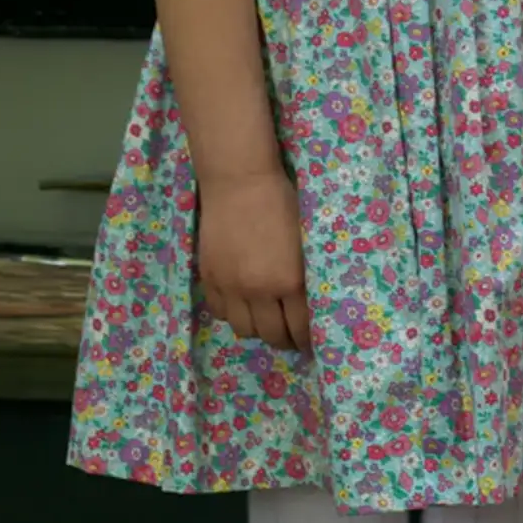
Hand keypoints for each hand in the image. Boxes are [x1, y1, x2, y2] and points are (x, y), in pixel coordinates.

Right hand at [197, 169, 311, 351]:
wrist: (241, 180)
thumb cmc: (283, 202)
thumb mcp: (307, 241)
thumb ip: (308, 275)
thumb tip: (312, 305)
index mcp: (290, 281)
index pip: (301, 328)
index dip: (308, 340)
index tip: (311, 342)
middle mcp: (259, 290)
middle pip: (271, 335)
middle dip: (285, 340)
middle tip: (291, 336)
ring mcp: (230, 285)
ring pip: (243, 329)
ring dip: (257, 329)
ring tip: (266, 321)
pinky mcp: (209, 276)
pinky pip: (220, 311)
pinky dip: (232, 313)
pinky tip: (242, 303)